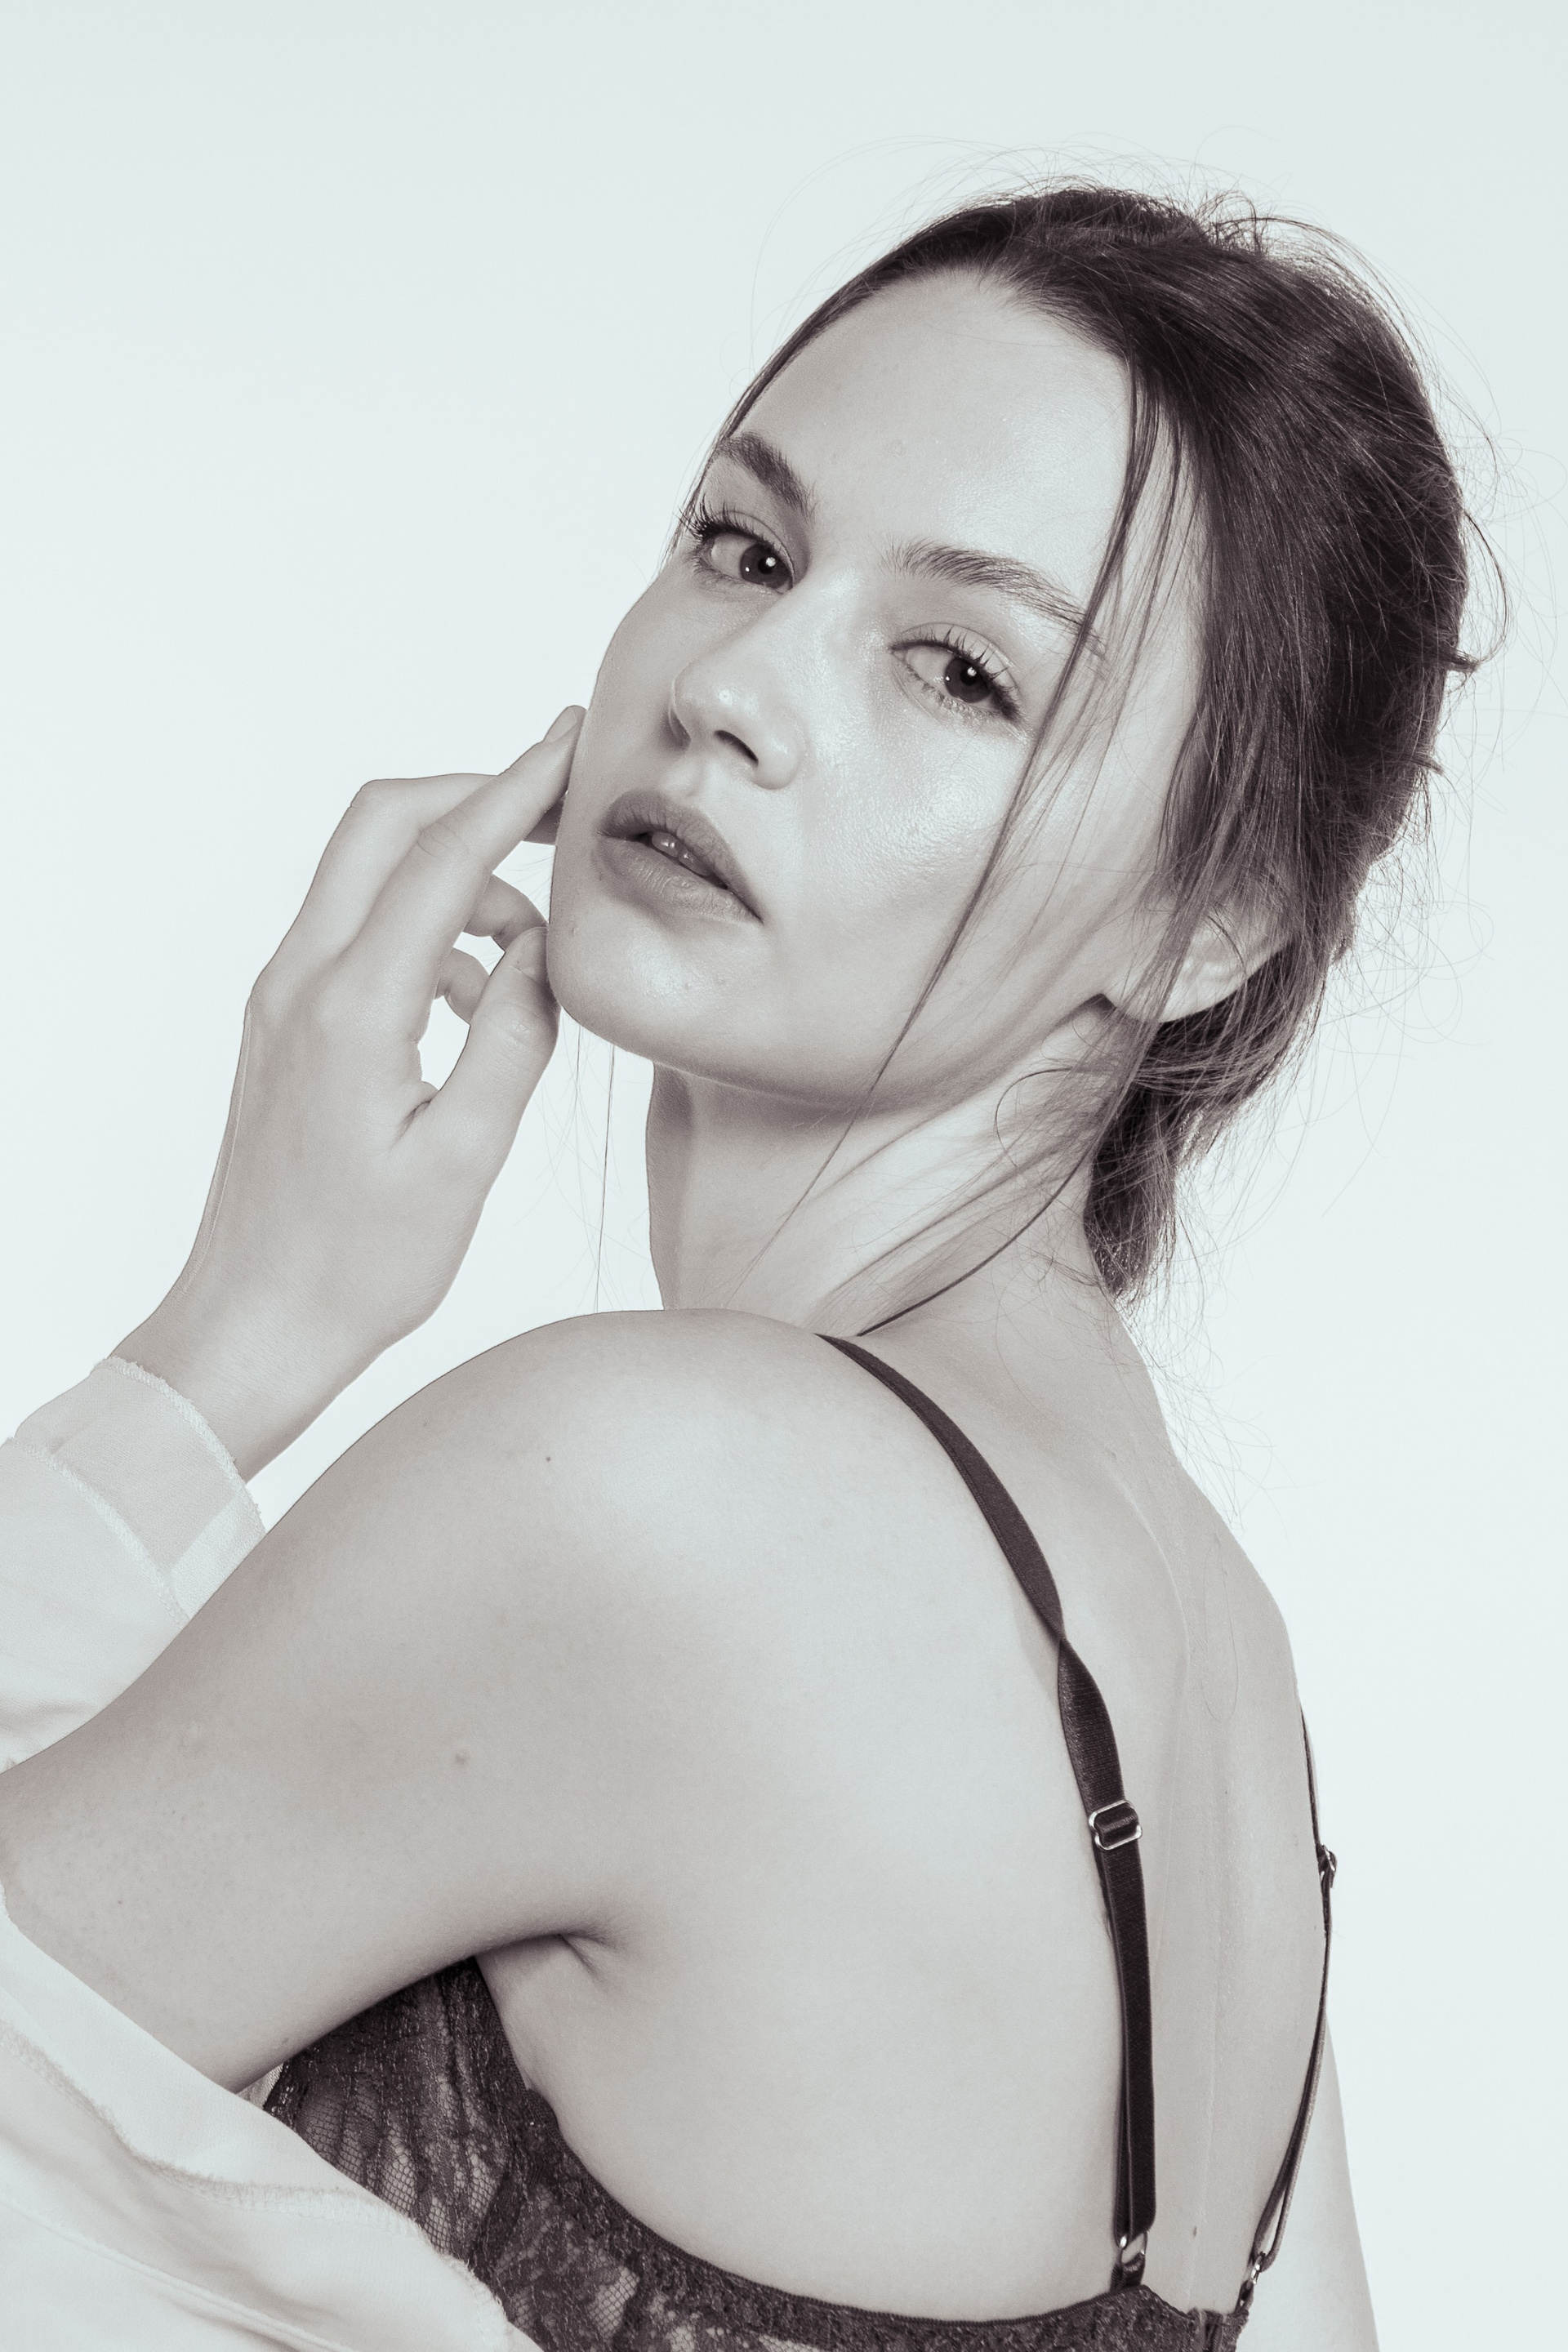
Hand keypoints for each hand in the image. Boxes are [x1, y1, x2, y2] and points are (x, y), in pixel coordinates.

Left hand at [117, 708, 582, 1477]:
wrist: (252, 1323)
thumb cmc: (357, 1264)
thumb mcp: (463, 1158)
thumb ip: (512, 1038)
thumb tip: (543, 954)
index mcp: (352, 1007)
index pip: (441, 855)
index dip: (514, 788)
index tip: (570, 742)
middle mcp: (302, 981)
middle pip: (383, 824)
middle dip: (474, 798)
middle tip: (558, 811)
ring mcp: (284, 997)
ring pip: (370, 873)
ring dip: (457, 879)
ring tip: (529, 957)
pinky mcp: (287, 1023)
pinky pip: (359, 931)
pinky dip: (426, 931)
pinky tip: (473, 1004)